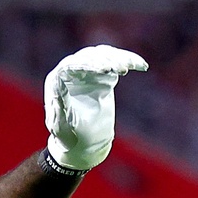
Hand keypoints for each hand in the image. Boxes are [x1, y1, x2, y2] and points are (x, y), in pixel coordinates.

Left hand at [44, 45, 146, 170]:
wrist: (83, 143)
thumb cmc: (68, 137)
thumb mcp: (62, 125)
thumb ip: (60, 107)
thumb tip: (59, 90)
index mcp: (56, 83)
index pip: (70, 66)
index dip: (88, 65)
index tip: (106, 69)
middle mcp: (69, 72)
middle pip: (87, 57)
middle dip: (104, 60)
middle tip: (120, 68)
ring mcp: (86, 71)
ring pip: (102, 55)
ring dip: (117, 58)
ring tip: (127, 68)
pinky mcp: (101, 75)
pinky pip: (115, 61)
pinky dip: (128, 61)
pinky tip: (140, 66)